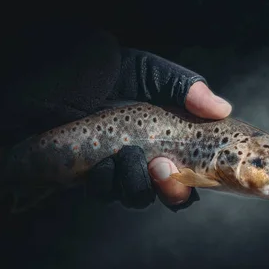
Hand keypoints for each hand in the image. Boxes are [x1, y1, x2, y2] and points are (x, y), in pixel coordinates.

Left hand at [90, 48, 231, 210]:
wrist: (46, 80)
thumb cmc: (96, 73)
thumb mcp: (145, 72)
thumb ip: (182, 88)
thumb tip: (222, 109)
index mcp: (165, 134)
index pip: (191, 167)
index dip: (195, 180)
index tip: (189, 173)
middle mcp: (144, 156)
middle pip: (170, 194)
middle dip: (170, 189)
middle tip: (159, 167)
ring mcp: (116, 170)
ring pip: (137, 196)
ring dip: (134, 182)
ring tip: (123, 155)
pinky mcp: (88, 178)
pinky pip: (105, 194)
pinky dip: (105, 182)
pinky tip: (100, 163)